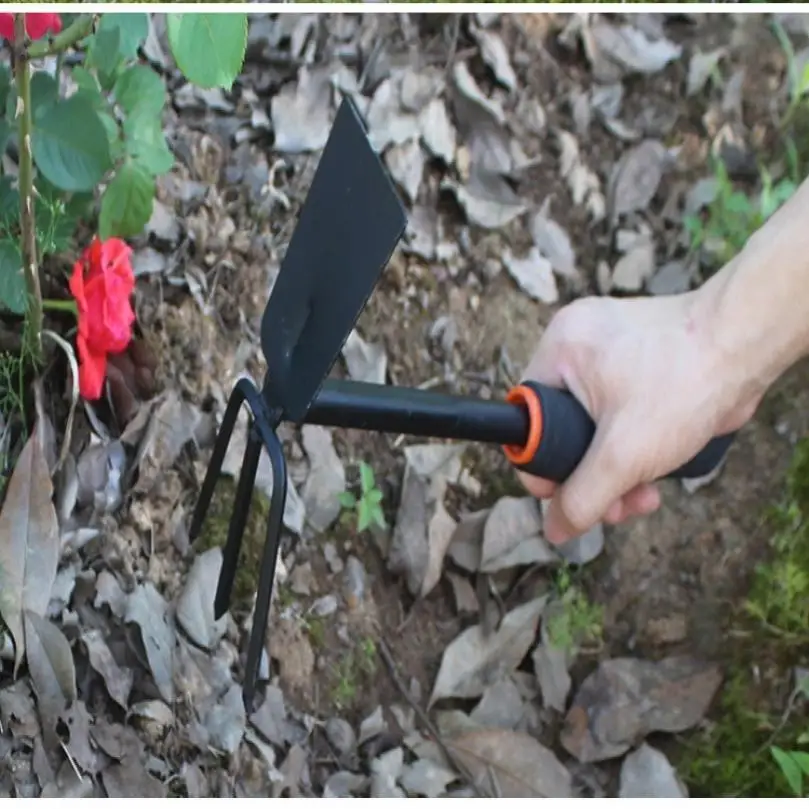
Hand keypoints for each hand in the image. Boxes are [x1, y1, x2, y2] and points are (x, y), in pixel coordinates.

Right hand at [517, 292, 759, 544]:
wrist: (747, 344)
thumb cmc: (684, 383)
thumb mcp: (624, 455)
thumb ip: (583, 498)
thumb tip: (555, 531)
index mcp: (558, 350)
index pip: (525, 420)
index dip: (543, 466)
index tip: (571, 495)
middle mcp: (576, 345)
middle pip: (559, 429)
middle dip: (590, 476)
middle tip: (617, 506)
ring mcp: (608, 351)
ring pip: (592, 427)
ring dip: (616, 470)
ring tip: (645, 497)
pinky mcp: (637, 362)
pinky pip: (617, 415)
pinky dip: (632, 445)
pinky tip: (656, 470)